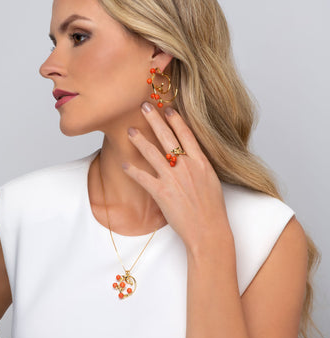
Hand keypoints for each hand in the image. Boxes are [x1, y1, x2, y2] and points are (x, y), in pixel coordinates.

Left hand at [123, 101, 233, 257]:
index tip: (168, 109)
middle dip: (154, 120)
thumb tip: (189, 154)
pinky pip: (143, 178)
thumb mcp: (211, 180)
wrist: (209, 231)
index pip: (186, 134)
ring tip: (130, 131)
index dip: (175, 120)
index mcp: (200, 162)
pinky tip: (125, 164)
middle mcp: (186, 167)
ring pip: (152, 153)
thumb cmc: (212, 208)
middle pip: (167, 137)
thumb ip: (199, 165)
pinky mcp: (161, 193)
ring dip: (139, 140)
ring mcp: (173, 179)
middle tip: (144, 107)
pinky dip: (132, 170)